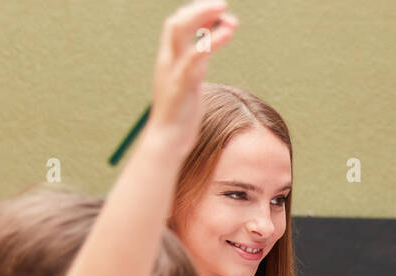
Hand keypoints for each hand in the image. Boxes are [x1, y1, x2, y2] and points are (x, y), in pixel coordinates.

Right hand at [147, 1, 237, 154]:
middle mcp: (168, 61)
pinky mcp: (182, 85)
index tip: (218, 11)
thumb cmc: (181, 116)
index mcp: (169, 60)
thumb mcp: (190, 83)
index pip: (177, 24)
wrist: (167, 142)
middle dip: (200, 9)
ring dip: (204, 17)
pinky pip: (194, 56)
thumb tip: (209, 49)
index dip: (196, 12)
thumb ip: (197, 63)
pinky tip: (227, 33)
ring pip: (180, 31)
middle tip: (224, 5)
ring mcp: (173, 71)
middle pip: (176, 21)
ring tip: (228, 15)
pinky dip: (211, 41)